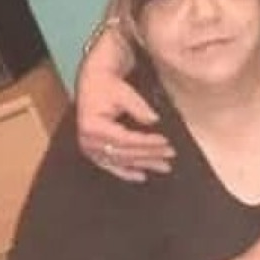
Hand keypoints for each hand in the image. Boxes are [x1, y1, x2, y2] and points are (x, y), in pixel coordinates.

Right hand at [76, 56, 174, 182]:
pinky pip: (111, 166)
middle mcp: (89, 142)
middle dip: (150, 154)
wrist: (94, 84)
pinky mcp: (93, 152)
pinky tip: (141, 176)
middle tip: (170, 154)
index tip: (165, 141)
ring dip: (144, 164)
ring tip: (163, 166)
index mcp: (93, 127)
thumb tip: (154, 120)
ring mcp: (90, 149)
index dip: (147, 142)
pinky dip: (127, 172)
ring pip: (121, 161)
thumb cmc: (107, 86)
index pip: (126, 139)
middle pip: (125, 153)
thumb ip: (139, 108)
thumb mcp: (124, 93)